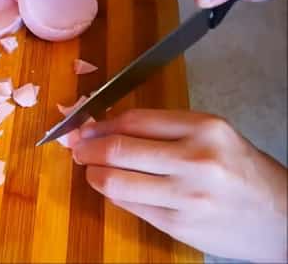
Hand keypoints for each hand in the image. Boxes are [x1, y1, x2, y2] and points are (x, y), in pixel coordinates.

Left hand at [70, 109, 286, 261]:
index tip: (84, 126)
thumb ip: (161, 128)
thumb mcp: (211, 134)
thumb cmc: (241, 170)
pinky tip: (111, 186)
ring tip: (89, 168)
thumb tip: (104, 126)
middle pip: (117, 149)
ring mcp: (184, 195)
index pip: (133, 120)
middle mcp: (194, 159)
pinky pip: (128, 205)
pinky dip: (111, 193)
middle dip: (85, 147)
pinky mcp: (177, 224)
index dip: (99, 123)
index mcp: (204, 128)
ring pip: (114, 180)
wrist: (281, 217)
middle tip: (76, 147)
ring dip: (91, 172)